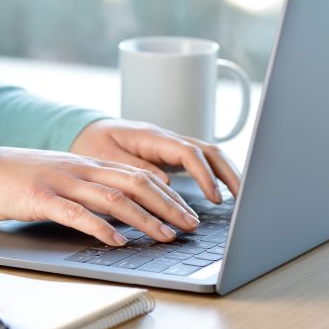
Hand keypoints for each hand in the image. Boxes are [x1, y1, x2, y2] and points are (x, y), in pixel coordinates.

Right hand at [0, 147, 199, 245]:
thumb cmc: (29, 178)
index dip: (168, 195)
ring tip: (165, 235)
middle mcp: (82, 170)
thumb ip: (95, 188)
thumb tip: (125, 210)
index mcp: (91, 164)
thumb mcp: (68, 177)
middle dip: (168, 206)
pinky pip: (76, 213)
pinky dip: (100, 227)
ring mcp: (63, 182)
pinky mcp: (42, 198)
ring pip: (113, 197)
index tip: (187, 213)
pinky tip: (116, 240)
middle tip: (190, 226)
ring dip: (144, 218)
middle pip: (135, 184)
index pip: (139, 176)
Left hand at [71, 118, 240, 202]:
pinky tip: (219, 190)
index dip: (204, 174)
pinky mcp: (168, 154)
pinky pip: (197, 161)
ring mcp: (168, 145)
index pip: (189, 152)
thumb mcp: (107, 158)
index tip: (214, 196)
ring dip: (225, 172)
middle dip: (228, 172)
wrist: (86, 131)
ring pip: (206, 154)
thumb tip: (167, 185)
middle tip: (243, 196)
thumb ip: (136, 169)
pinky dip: (212, 173)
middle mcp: (165, 138)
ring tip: (240, 195)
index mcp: (151, 136)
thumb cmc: (92, 143)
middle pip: (207, 150)